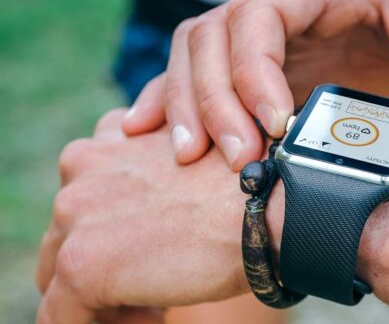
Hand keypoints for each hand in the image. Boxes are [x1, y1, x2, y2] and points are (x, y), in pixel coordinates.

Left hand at [36, 109, 249, 322]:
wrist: (271, 206)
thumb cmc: (249, 187)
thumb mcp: (191, 163)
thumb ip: (154, 177)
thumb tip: (150, 220)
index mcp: (108, 140)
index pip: (87, 200)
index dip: (117, 232)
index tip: (153, 251)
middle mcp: (80, 166)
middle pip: (67, 236)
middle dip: (108, 265)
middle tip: (157, 282)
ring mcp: (74, 213)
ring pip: (59, 277)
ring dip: (104, 296)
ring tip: (156, 304)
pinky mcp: (81, 262)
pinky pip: (63, 316)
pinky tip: (158, 317)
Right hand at [122, 0, 388, 170]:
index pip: (264, 12)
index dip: (254, 70)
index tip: (273, 126)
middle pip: (215, 31)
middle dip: (213, 98)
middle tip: (234, 161)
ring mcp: (273, 23)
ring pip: (197, 46)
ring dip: (186, 101)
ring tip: (191, 159)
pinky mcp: (268, 52)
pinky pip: (203, 64)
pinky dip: (172, 95)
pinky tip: (147, 130)